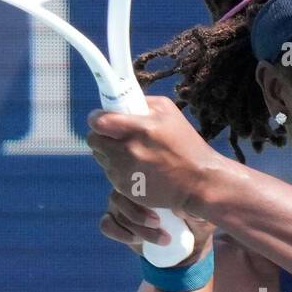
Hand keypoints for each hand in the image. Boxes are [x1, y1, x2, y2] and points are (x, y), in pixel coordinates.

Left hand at [86, 96, 221, 214]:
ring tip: (130, 153)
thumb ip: (142, 103)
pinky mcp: (125, 188)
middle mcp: (127, 151)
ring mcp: (124, 172)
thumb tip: (122, 103)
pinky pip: (110, 174)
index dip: (97, 119)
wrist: (198, 182)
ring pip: (100, 158)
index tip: (102, 119)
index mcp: (138, 128)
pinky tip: (136, 168)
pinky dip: (118, 170)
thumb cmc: (186, 145)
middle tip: (114, 137)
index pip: (99, 121)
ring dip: (109, 153)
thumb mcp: (169, 112)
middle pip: (94, 141)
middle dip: (101, 136)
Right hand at [99, 187, 215, 265]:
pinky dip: (120, 233)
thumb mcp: (204, 208)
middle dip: (139, 212)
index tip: (163, 208)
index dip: (145, 190)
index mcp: (152, 177)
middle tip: (159, 224)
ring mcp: (121, 204)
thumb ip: (201, 197)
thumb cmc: (197, 221)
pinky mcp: (114, 222)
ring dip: (135, 225)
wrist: (187, 246)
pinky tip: (137, 241)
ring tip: (160, 238)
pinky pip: (106, 224)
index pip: (137, 173)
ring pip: (115, 209)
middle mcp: (133, 186)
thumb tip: (195, 187)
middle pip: (123, 192)